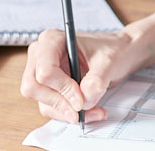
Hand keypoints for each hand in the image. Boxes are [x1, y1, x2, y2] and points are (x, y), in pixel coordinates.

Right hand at [20, 28, 151, 122]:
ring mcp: (42, 73)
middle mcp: (41, 56)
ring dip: (67, 112)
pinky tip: (89, 111)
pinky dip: (69, 114)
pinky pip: (51, 108)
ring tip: (94, 111)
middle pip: (34, 88)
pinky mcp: (49, 88)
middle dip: (60, 103)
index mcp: (52, 40)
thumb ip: (96, 80)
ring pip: (42, 102)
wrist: (119, 54)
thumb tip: (83, 100)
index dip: (62, 88)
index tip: (81, 99)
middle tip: (82, 110)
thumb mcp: (109, 62)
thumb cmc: (112, 50)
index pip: (45, 71)